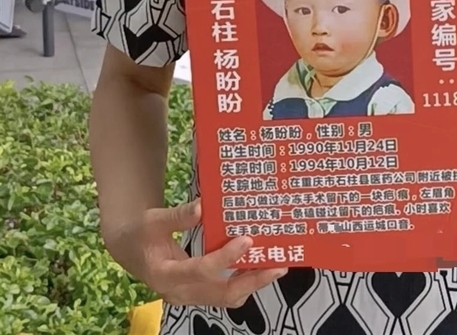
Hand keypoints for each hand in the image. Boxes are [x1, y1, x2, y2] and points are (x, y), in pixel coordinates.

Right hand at [105, 199, 285, 307]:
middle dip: (251, 280)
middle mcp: (179, 292)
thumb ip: (177, 216)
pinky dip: (243, 281)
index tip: (246, 240)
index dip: (224, 258)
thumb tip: (202, 207)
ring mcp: (189, 297)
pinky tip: (258, 265)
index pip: (200, 270)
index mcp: (165, 273)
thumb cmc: (141, 233)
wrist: (130, 250)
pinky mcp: (197, 294)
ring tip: (276, 265)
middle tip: (278, 264)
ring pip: (226, 298)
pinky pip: (224, 293)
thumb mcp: (153, 220)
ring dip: (252, 283)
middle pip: (221, 293)